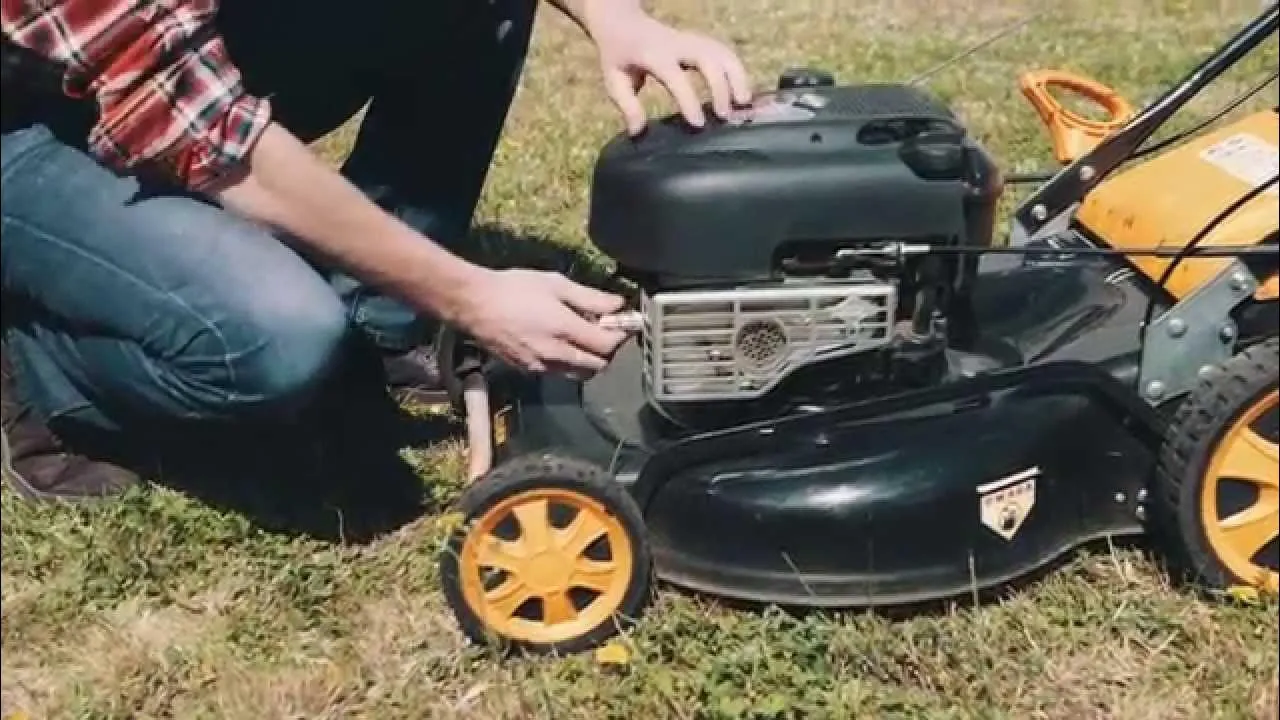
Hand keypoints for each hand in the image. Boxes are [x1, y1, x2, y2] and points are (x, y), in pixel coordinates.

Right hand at [454, 268, 628, 375]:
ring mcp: (541, 366)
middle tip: (606, 331)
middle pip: (598, 365)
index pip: (607, 345)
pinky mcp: (528, 371)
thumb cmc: (513, 288)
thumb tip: (618, 305)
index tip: (624, 323)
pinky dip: (569, 363)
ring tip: (584, 338)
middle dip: (608, 351)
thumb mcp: (555, 284)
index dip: (621, 335)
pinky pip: (559, 373)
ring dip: (590, 360)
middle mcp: (555, 354)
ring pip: (580, 373)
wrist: (473, 305)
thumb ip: (590, 298)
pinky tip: (562, 344)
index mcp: (564, 329)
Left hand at [586, 3, 752, 135]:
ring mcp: (691, 39)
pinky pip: (724, 52)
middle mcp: (676, 43)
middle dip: (721, 86)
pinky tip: (741, 92)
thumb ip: (627, 105)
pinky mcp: (700, 41)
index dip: (689, 100)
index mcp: (652, 54)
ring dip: (737, 76)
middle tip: (724, 115)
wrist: (623, 22)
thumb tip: (638, 132)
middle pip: (708, 58)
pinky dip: (737, 70)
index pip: (675, 76)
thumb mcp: (614, 80)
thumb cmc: (618, 55)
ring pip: (722, 51)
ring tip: (744, 103)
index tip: (699, 124)